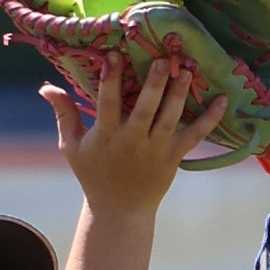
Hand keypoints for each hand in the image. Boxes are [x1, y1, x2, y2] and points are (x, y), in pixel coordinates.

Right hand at [40, 54, 227, 216]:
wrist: (119, 212)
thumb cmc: (94, 174)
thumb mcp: (72, 147)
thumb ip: (63, 114)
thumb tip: (45, 86)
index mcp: (106, 136)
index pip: (106, 104)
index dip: (110, 81)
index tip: (114, 57)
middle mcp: (132, 142)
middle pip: (144, 110)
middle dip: (153, 86)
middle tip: (162, 61)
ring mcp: (155, 150)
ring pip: (170, 119)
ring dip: (179, 94)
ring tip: (187, 70)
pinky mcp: (173, 158)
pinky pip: (195, 136)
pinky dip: (210, 120)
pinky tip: (223, 100)